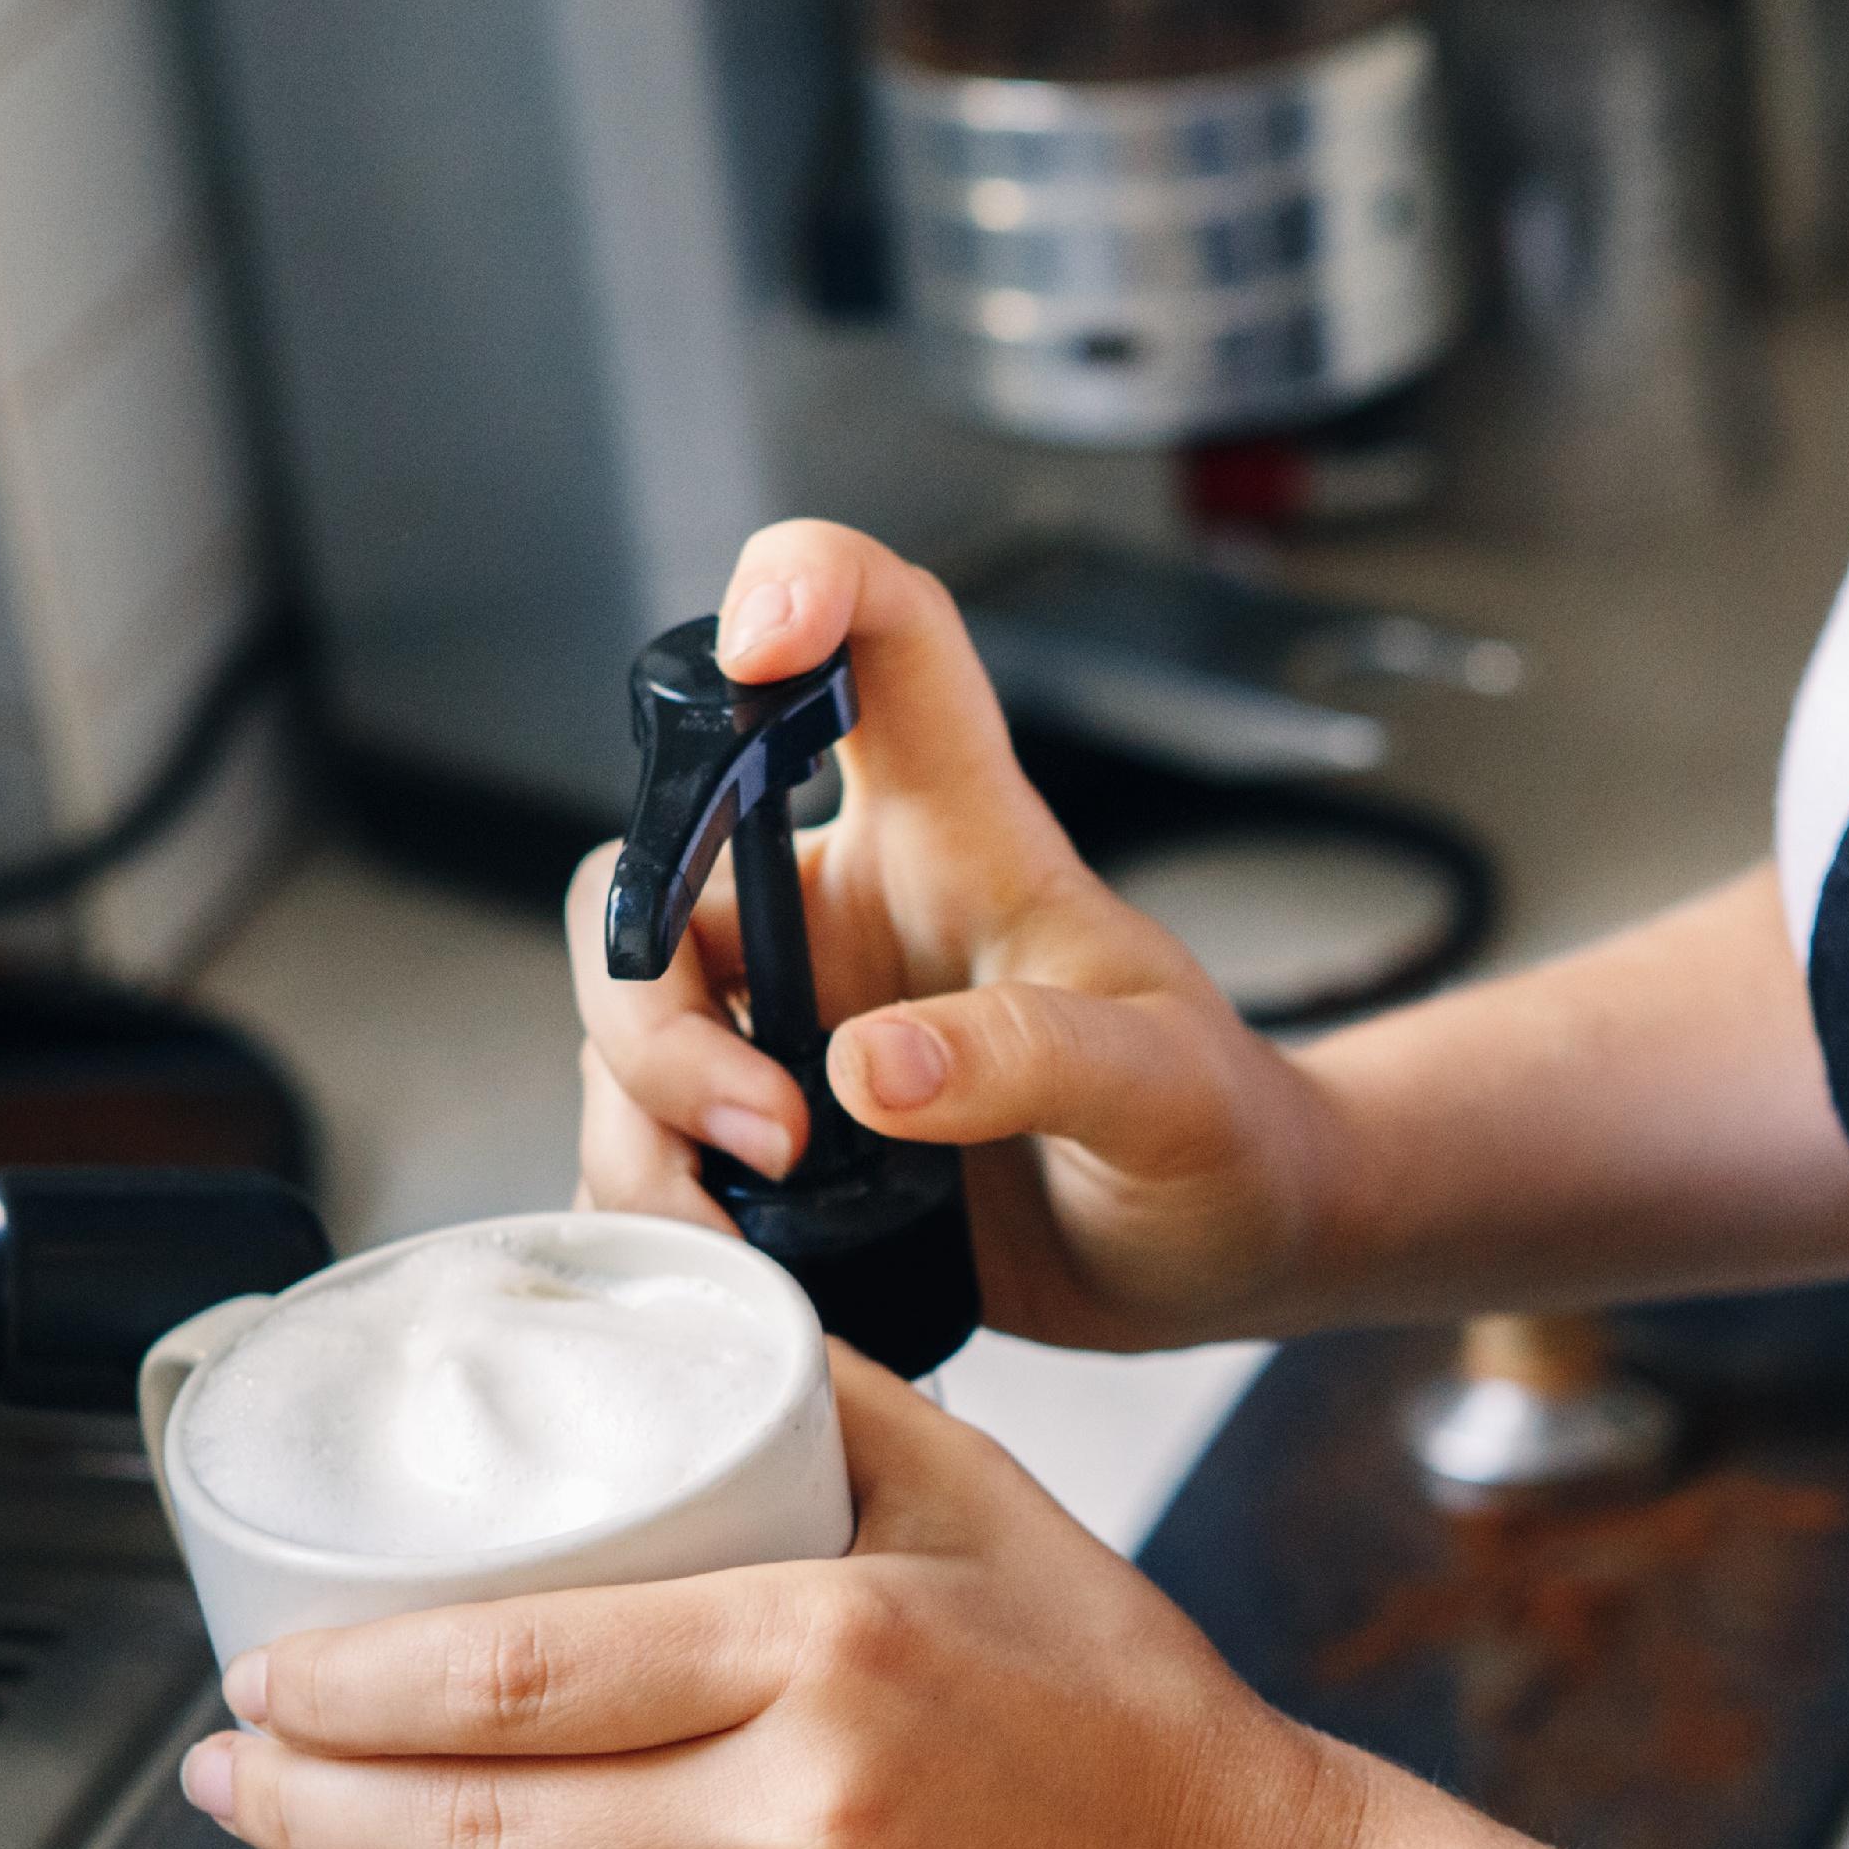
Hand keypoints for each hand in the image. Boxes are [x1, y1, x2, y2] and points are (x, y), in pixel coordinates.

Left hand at [181, 1348, 1369, 1848]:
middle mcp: (810, 1813)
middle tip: (220, 1784)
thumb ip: (819, 1397)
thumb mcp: (981, 1496)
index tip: (264, 1678)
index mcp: (831, 1645)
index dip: (356, 1689)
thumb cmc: (1116, 1694)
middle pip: (488, 1828)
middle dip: (310, 1814)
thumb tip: (666, 1304)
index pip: (524, 1672)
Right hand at [571, 519, 1352, 1350]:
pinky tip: (745, 1265)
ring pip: (622, 1030)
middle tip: (774, 1135)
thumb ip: (1033, 1058)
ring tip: (753, 1234)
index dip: (806, 582)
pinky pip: (640, 1149)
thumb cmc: (1221, 1139)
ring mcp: (791, 1025)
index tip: (758, 637)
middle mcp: (845, 913)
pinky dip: (658, 1212)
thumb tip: (868, 1067)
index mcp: (956, 838)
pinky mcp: (766, 1139)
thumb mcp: (1165, 1094)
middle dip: (653, 1018)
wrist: (1226, 1257)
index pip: (882, 639)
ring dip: (648, 1138)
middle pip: (655, 878)